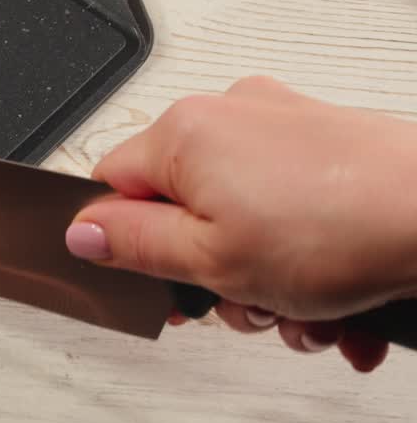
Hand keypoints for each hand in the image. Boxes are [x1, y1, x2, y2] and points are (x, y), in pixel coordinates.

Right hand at [65, 77, 416, 370]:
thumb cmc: (340, 227)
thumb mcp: (211, 259)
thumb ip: (133, 244)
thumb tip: (81, 232)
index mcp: (183, 133)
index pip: (111, 186)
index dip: (129, 243)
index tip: (160, 283)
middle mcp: (227, 112)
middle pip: (182, 207)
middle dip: (212, 272)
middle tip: (244, 303)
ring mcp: (281, 124)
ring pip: (240, 214)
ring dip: (265, 276)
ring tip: (305, 310)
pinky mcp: (326, 142)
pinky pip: (289, 205)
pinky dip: (304, 254)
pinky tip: (334, 300)